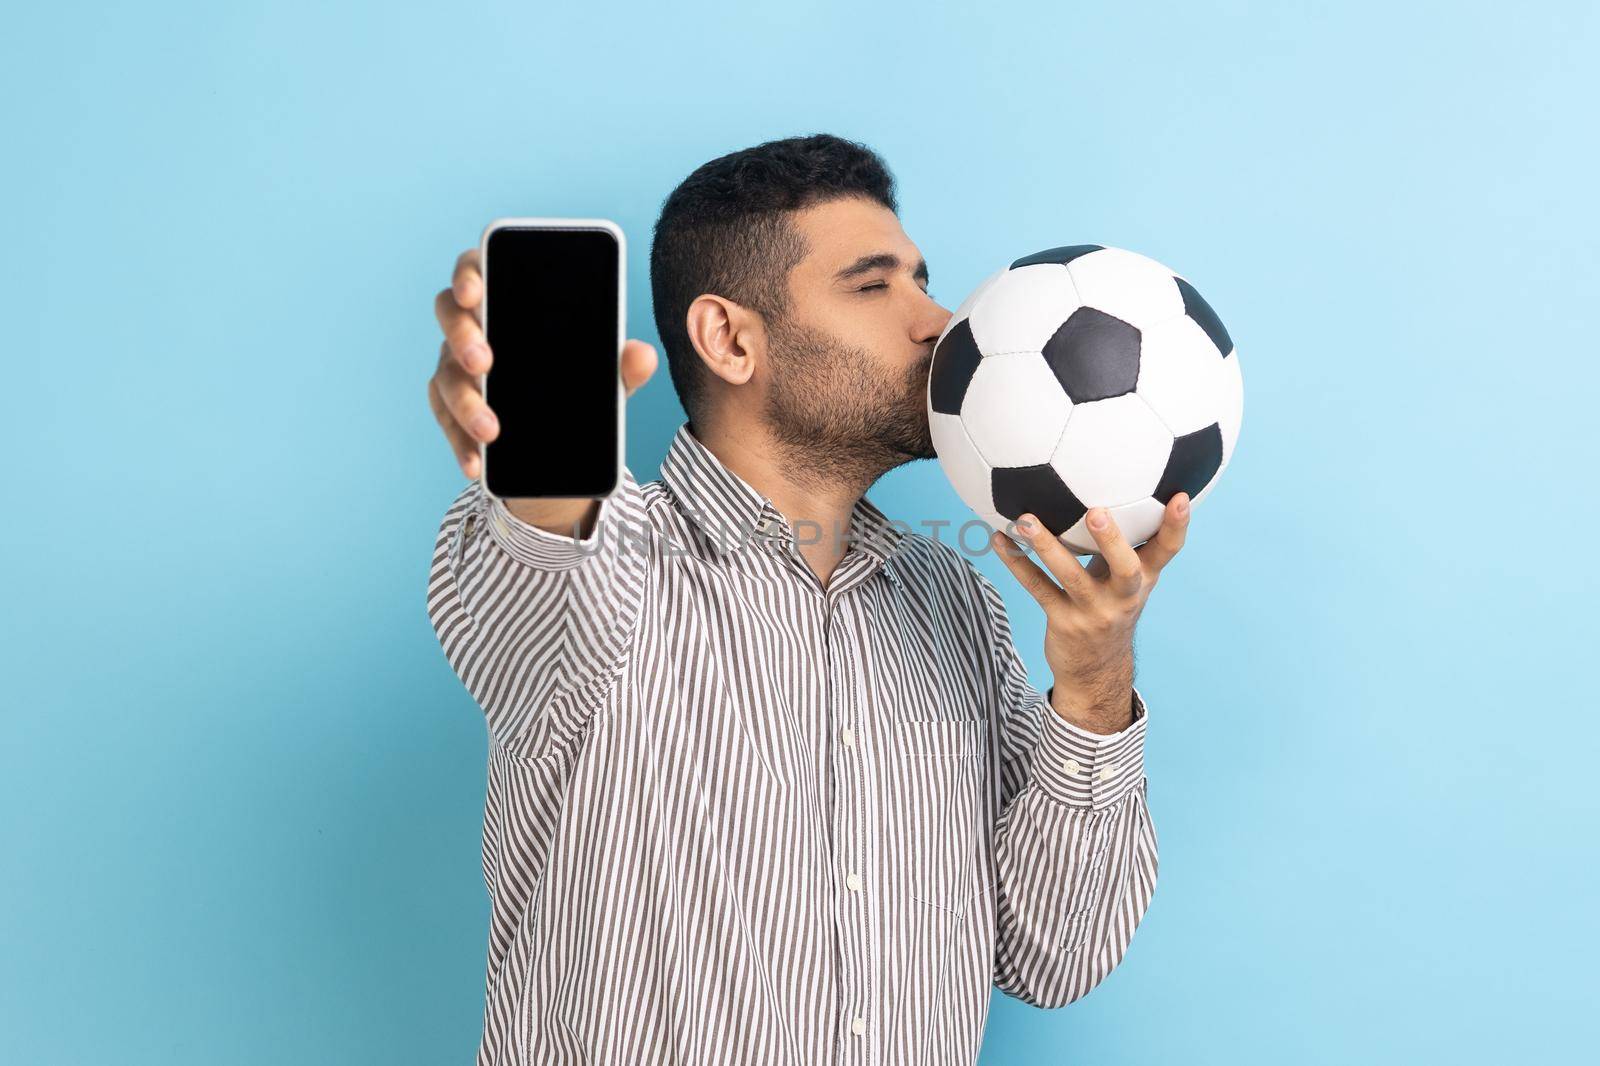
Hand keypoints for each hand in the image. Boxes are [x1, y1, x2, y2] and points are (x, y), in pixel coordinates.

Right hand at [427, 246, 657, 479]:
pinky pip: (446, 422)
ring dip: (466, 403)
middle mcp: (473, 326)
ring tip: (490, 430)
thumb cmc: (575, 381)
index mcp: (507, 300)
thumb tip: (642, 356)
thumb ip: (621, 365)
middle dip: (463, 336)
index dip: (469, 273)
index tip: (474, 291)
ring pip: (446, 375)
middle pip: (449, 314)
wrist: (560, 440)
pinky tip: (476, 462)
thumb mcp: (603, 376)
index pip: (478, 268)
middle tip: (483, 362)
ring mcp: (455, 366)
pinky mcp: (449, 408)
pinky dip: (461, 444)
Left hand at [991, 497, 1191, 733]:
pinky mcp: (1064, 621)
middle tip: (1097, 511)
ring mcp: (1093, 612)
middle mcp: (1123, 597)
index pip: (1168, 551)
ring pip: (1071, 576)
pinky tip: (999, 539)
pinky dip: (1016, 562)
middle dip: (1113, 541)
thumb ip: (1123, 542)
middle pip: (1126, 569)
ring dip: (1046, 546)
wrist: (1096, 669)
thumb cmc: (1110, 606)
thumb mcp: (1126, 579)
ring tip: (1025, 519)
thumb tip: (1112, 485)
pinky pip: (1037, 587)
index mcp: (1143, 580)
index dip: (1177, 526)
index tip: (1181, 497)